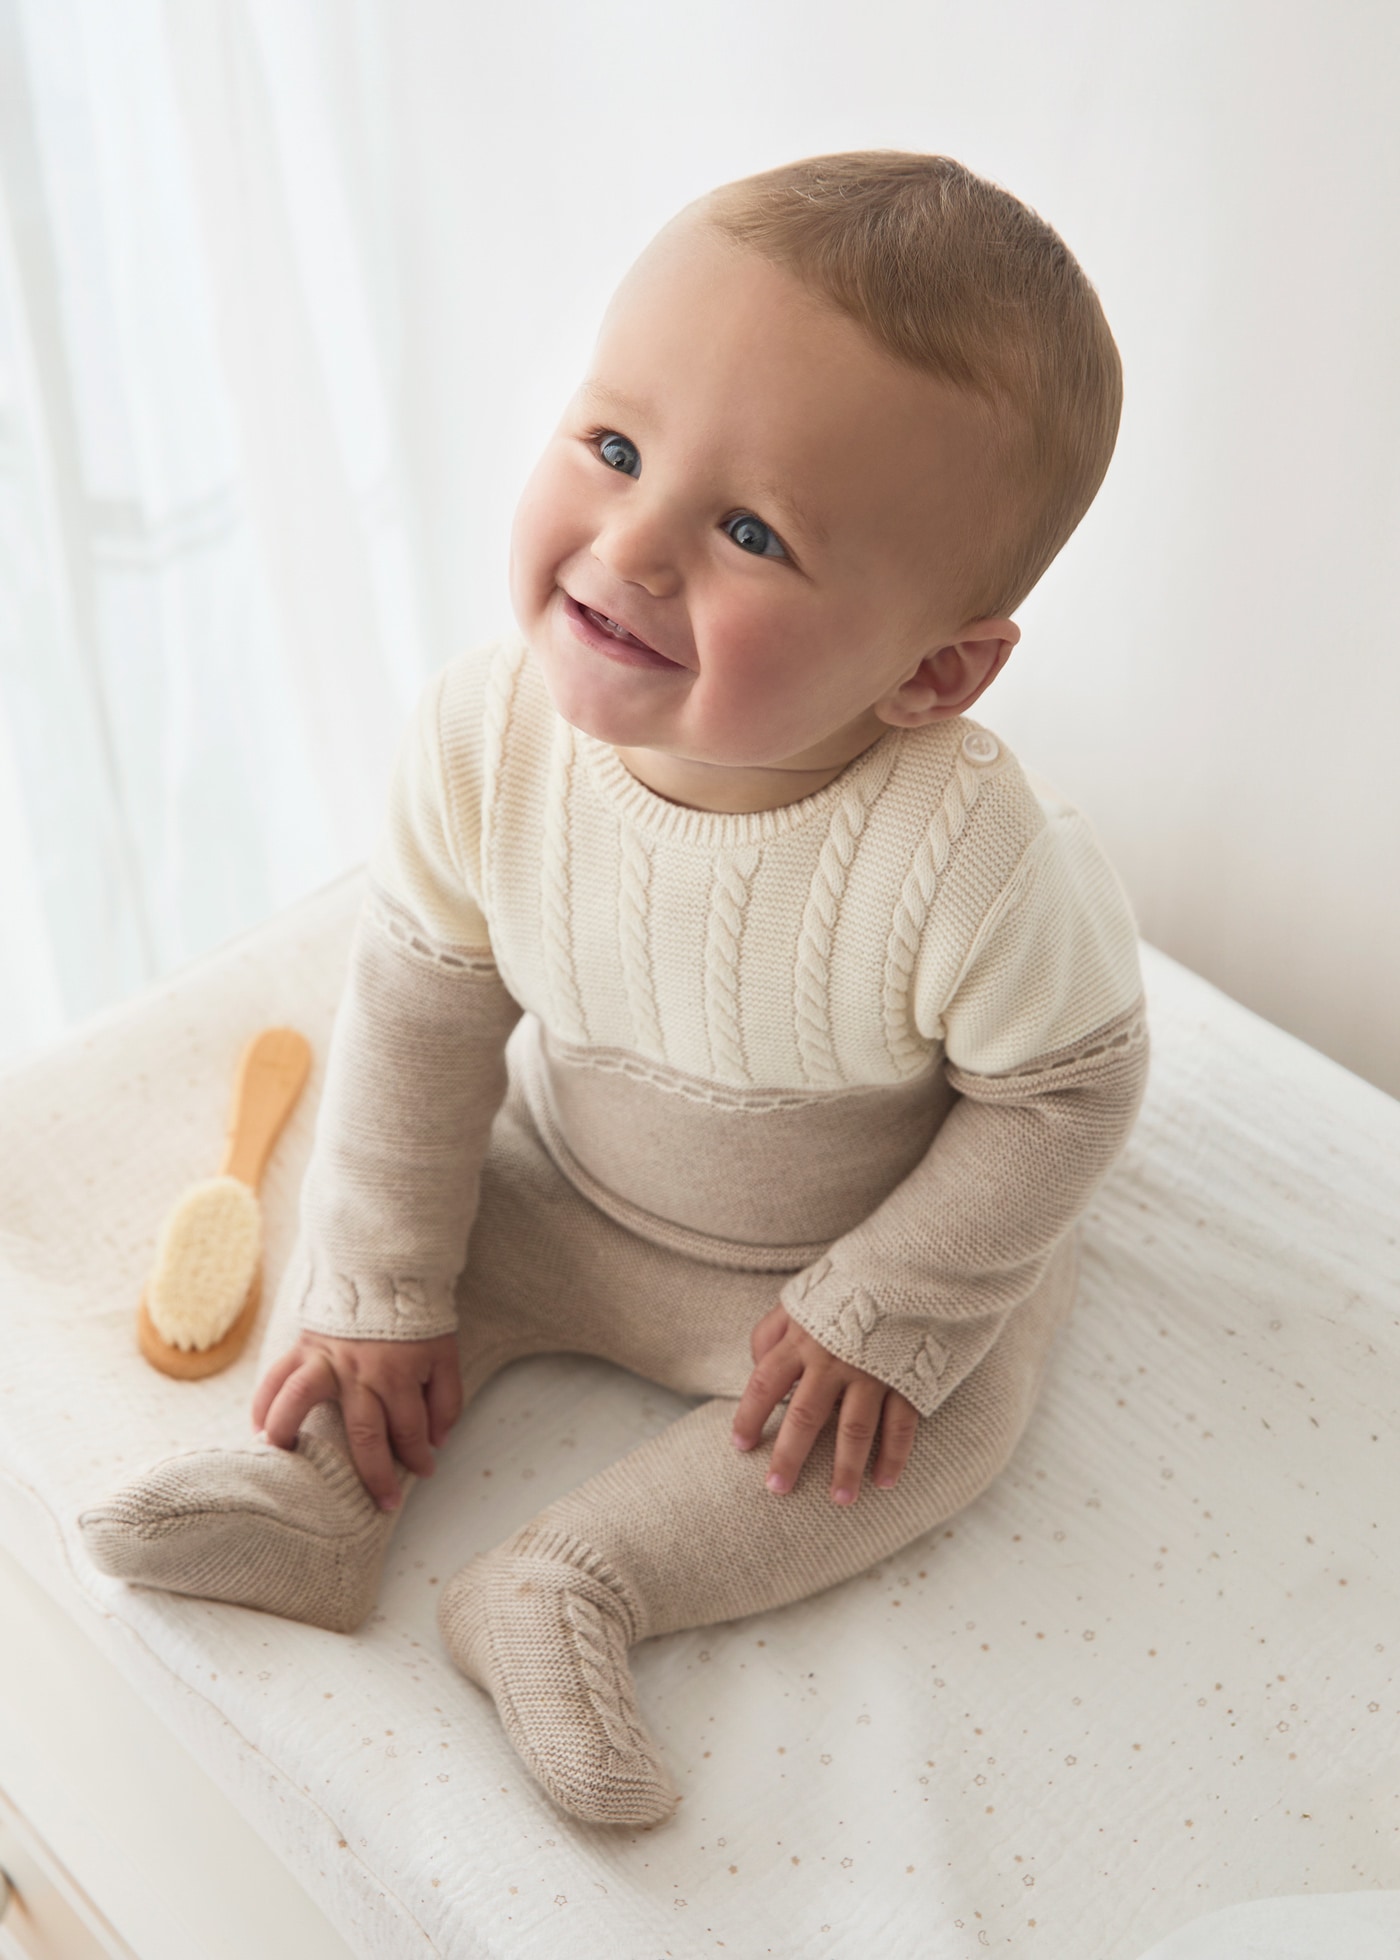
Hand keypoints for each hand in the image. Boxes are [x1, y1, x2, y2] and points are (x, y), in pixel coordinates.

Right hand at [250, 1331, 462, 1512]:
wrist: (388, 1269)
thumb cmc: (417, 1319)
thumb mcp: (446, 1355)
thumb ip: (447, 1399)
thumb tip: (437, 1441)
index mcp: (399, 1373)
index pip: (410, 1429)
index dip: (419, 1456)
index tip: (424, 1472)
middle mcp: (360, 1371)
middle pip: (364, 1434)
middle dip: (376, 1475)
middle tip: (384, 1503)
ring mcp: (327, 1358)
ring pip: (301, 1400)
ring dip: (290, 1434)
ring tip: (286, 1465)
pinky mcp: (304, 1346)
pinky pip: (276, 1376)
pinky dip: (264, 1403)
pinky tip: (258, 1429)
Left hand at [730, 1302, 919, 1505]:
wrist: (911, 1263)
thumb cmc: (847, 1285)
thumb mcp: (801, 1296)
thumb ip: (773, 1329)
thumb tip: (756, 1364)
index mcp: (802, 1337)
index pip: (764, 1383)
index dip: (750, 1417)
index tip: (741, 1446)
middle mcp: (832, 1359)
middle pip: (805, 1415)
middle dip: (789, 1455)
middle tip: (777, 1489)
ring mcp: (871, 1370)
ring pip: (854, 1429)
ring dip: (845, 1468)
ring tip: (839, 1499)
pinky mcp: (907, 1377)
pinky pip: (900, 1423)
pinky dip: (895, 1455)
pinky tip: (885, 1481)